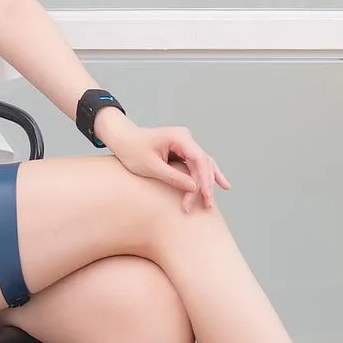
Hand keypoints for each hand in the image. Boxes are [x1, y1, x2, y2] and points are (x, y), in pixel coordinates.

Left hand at [102, 120, 230, 211]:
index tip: (202, 198)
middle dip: (206, 185)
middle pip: (203, 163)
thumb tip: (195, 188)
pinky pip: (197, 164)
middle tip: (207, 205)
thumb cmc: (132, 151)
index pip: (199, 159)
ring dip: (208, 182)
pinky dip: (204, 176)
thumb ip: (173, 177)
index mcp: (179, 137)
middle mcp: (186, 138)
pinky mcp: (182, 150)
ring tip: (213, 200)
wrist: (122, 139)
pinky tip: (220, 185)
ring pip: (203, 164)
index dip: (203, 180)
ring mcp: (185, 143)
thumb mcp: (151, 167)